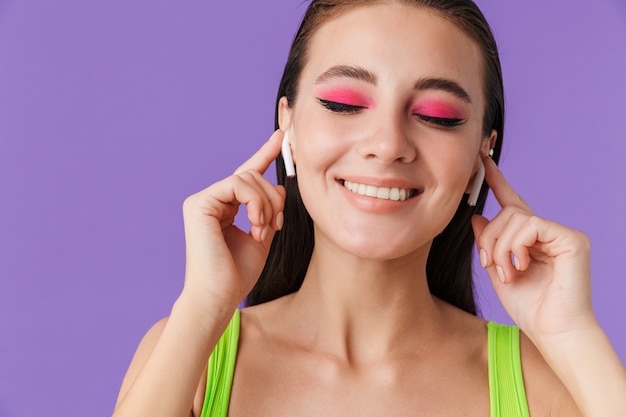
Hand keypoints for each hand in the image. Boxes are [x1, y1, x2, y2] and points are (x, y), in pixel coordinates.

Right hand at [180, 130, 285, 314]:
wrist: (217, 297)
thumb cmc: (237, 275)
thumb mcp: (262, 238)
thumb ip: (268, 212)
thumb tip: (279, 187)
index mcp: (225, 209)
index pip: (247, 176)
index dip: (264, 155)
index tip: (281, 138)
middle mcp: (212, 201)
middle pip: (253, 176)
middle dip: (273, 197)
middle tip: (276, 225)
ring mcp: (203, 201)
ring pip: (247, 178)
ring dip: (266, 204)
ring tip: (264, 230)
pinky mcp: (199, 203)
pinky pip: (237, 184)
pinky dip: (255, 202)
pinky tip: (255, 224)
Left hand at [471, 157, 594, 345]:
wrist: (553, 332)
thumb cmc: (529, 308)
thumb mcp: (497, 271)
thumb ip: (488, 244)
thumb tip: (477, 215)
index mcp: (530, 239)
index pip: (512, 203)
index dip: (496, 181)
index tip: (482, 159)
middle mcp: (547, 232)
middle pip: (506, 213)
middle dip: (489, 238)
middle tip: (489, 265)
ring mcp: (561, 234)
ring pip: (515, 218)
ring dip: (500, 247)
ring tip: (506, 272)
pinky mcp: (571, 239)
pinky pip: (531, 225)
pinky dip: (516, 246)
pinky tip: (520, 267)